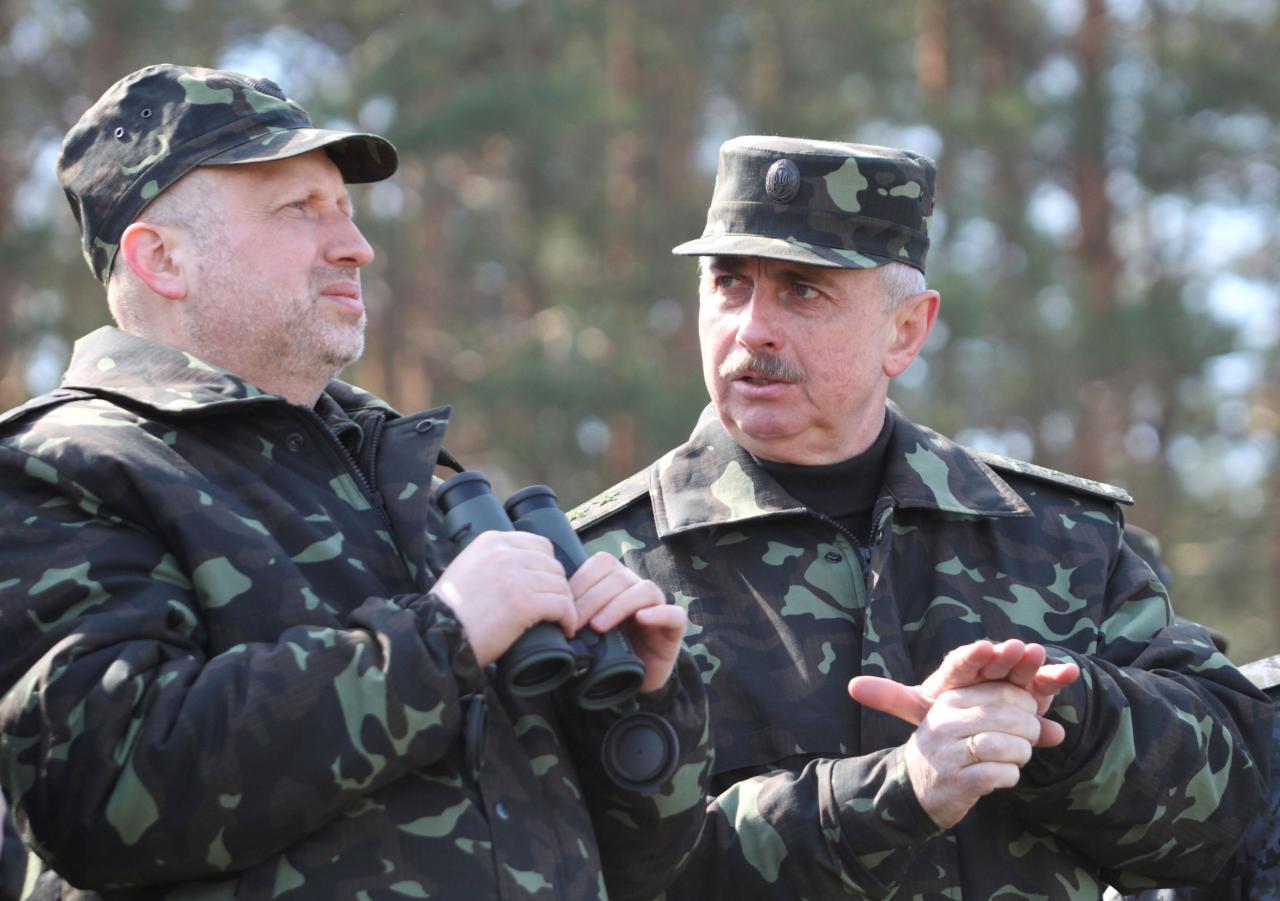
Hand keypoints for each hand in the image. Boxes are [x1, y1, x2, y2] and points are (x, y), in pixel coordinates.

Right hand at [432, 530, 576, 666]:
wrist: (435, 635)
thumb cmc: (449, 609)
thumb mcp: (466, 567)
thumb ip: (492, 560)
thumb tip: (520, 567)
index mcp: (492, 541)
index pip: (540, 544)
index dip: (548, 567)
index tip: (546, 585)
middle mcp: (505, 553)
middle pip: (553, 565)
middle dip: (557, 587)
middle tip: (554, 606)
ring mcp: (516, 577)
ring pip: (560, 586)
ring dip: (564, 604)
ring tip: (559, 620)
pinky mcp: (524, 603)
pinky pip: (562, 606)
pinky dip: (568, 619)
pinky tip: (564, 629)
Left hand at [569, 553, 687, 693]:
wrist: (635, 677)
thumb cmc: (606, 650)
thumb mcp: (585, 630)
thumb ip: (572, 614)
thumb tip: (547, 609)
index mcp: (615, 582)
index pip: (601, 565)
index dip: (581, 582)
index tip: (563, 607)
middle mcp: (637, 588)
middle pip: (619, 576)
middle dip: (593, 599)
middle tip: (575, 622)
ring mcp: (658, 605)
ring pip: (644, 590)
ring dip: (618, 605)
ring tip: (599, 627)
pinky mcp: (674, 627)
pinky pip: (674, 614)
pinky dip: (658, 613)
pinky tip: (642, 619)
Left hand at [848, 639, 1078, 746]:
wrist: (980, 721)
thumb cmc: (948, 711)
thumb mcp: (920, 707)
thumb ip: (890, 696)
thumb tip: (852, 686)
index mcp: (959, 670)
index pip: (964, 660)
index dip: (973, 656)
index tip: (983, 650)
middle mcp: (987, 667)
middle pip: (997, 660)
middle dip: (1006, 655)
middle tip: (1015, 648)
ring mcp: (1012, 676)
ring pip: (1022, 668)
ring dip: (1032, 663)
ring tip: (1039, 656)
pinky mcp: (1034, 689)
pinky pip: (1045, 682)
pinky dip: (1057, 678)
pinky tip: (1069, 673)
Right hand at [903, 680, 1042, 827]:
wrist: (916, 787)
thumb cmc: (954, 749)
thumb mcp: (972, 724)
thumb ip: (1013, 720)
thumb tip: (1059, 732)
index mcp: (949, 700)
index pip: (1000, 691)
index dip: (1026, 703)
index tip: (1030, 715)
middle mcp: (945, 722)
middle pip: (1006, 716)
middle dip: (1029, 729)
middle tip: (1029, 740)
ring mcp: (948, 752)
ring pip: (1005, 745)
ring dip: (1021, 754)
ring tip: (1017, 758)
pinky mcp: (956, 781)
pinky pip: (999, 773)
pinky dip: (1011, 775)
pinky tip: (1005, 775)